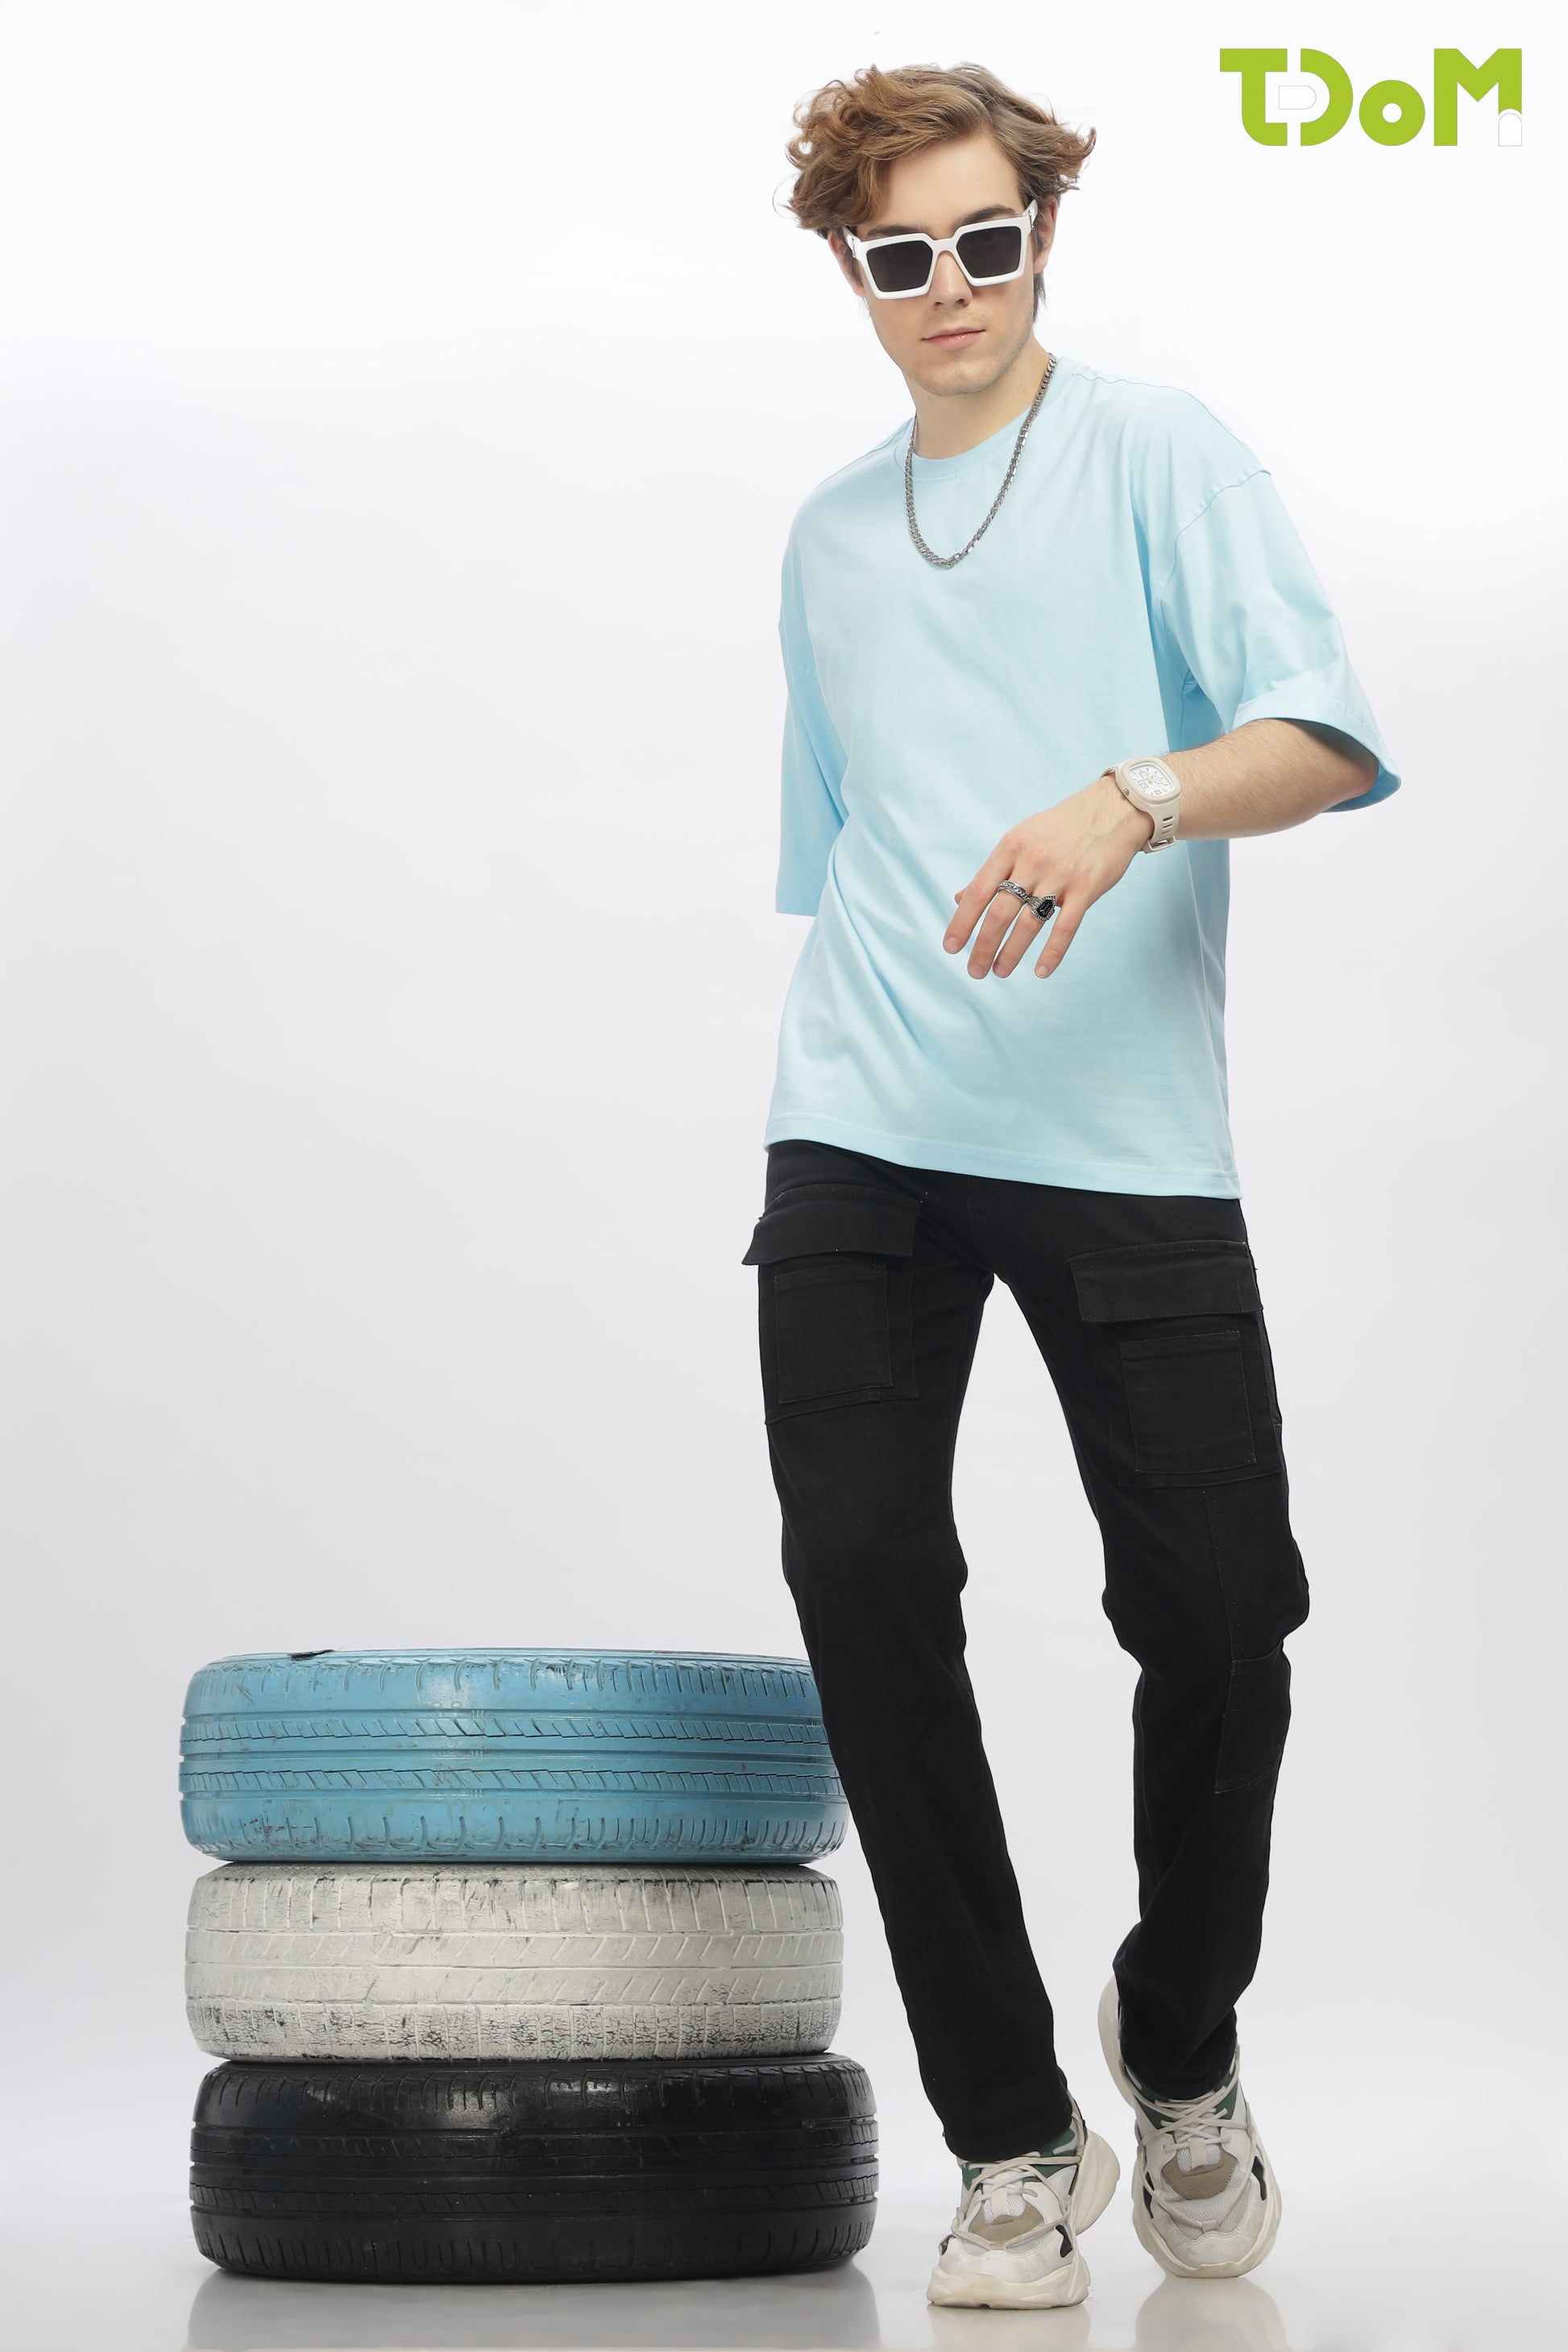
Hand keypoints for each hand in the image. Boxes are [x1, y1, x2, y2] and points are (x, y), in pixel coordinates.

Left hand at [943, 771, 1153, 977]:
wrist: (1112, 809)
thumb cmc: (1061, 827)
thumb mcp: (1020, 838)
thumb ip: (993, 871)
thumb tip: (961, 899)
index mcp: (1010, 848)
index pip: (979, 892)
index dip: (962, 922)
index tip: (951, 947)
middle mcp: (1032, 862)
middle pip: (1000, 913)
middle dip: (983, 947)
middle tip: (975, 971)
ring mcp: (1060, 876)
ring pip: (1028, 924)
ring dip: (1011, 953)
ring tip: (1000, 972)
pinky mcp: (1087, 888)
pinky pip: (1065, 927)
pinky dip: (1052, 953)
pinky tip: (1040, 971)